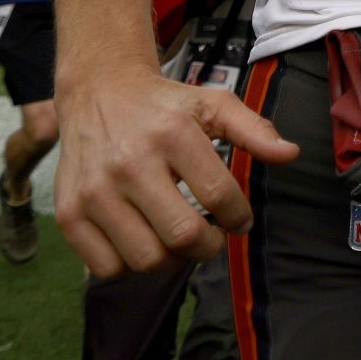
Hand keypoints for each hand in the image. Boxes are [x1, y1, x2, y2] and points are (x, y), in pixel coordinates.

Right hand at [54, 60, 297, 277]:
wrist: (98, 92)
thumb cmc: (162, 105)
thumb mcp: (211, 103)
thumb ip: (253, 129)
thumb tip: (291, 154)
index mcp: (171, 133)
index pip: (219, 195)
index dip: (238, 217)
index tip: (238, 219)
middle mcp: (129, 162)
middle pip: (183, 235)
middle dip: (209, 246)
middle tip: (212, 237)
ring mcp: (95, 190)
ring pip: (146, 258)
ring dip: (171, 259)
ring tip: (177, 238)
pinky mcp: (69, 212)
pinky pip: (107, 267)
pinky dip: (130, 265)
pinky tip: (142, 239)